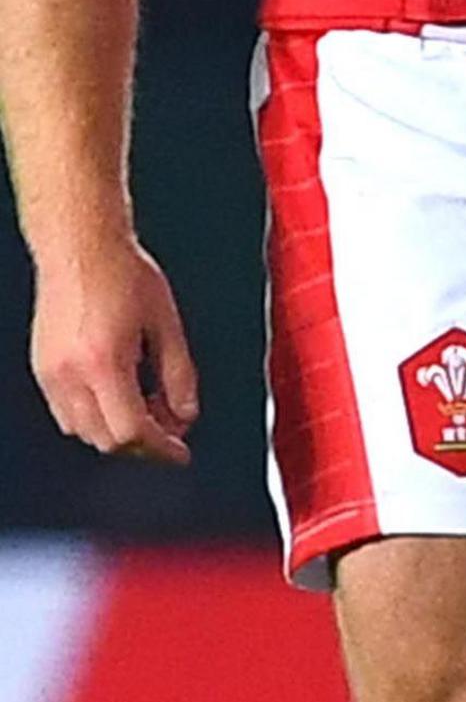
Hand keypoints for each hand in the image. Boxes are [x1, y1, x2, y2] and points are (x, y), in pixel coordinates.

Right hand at [30, 236, 197, 464]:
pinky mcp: (42, 369)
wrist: (80, 248)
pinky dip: (96, 415)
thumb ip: (180, 374)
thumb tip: (186, 414)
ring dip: (118, 430)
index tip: (180, 453)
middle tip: (172, 425)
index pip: (131, 431)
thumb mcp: (168, 324)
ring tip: (149, 401)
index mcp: (104, 362)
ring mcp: (50, 374)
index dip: (161, 448)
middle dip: (143, 442)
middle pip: (106, 439)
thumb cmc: (124, 274)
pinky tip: (121, 392)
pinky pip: (67, 413)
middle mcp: (70, 374)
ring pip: (83, 431)